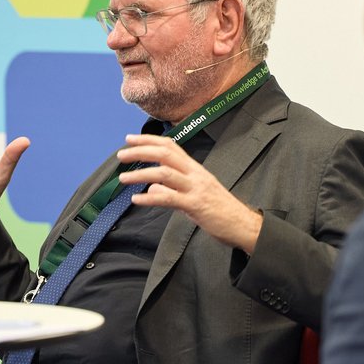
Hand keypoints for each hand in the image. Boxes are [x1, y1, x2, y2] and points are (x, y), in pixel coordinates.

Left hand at [116, 134, 262, 252]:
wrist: (243, 225)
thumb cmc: (220, 210)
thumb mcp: (195, 193)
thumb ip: (173, 189)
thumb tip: (152, 188)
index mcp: (195, 168)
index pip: (170, 145)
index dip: (149, 140)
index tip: (130, 139)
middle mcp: (195, 174)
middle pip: (165, 154)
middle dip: (140, 152)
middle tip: (121, 155)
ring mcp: (196, 188)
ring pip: (164, 174)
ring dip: (140, 174)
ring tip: (122, 178)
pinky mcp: (196, 205)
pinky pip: (169, 198)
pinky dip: (150, 197)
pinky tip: (136, 199)